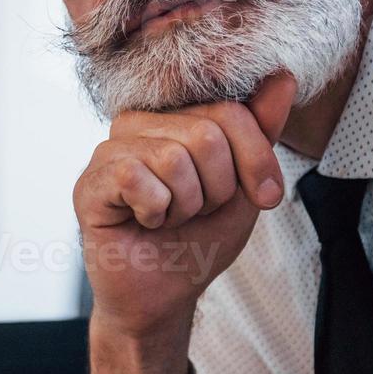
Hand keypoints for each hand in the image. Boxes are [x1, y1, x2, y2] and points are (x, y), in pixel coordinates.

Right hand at [73, 71, 296, 340]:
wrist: (164, 296)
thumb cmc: (199, 238)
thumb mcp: (245, 185)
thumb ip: (260, 132)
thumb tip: (283, 77)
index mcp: (174, 117)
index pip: (230, 111)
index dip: (256, 159)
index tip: (265, 196)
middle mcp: (138, 124)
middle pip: (205, 134)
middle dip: (217, 189)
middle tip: (196, 212)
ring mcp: (109, 151)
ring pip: (173, 158)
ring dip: (186, 206)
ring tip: (169, 218)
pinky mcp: (89, 183)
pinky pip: (136, 179)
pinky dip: (155, 213)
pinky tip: (144, 222)